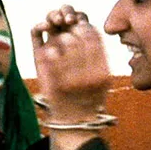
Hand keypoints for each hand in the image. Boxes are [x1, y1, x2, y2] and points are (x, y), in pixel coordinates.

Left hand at [31, 5, 110, 122]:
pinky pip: (48, 57)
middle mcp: (88, 76)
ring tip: (58, 41)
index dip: (85, 28)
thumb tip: (89, 28)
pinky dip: (47, 51)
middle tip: (67, 31)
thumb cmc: (90, 97)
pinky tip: (49, 51)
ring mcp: (70, 81)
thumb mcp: (102, 78)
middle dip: (70, 31)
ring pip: (61, 44)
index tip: (80, 26)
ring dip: (58, 38)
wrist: (75, 123)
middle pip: (76, 38)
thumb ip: (99, 55)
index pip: (94, 38)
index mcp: (102, 72)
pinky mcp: (52, 84)